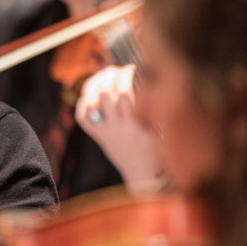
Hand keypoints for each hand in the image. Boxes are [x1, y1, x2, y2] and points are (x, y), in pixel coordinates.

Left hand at [76, 65, 163, 191]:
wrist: (147, 178)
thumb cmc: (161, 152)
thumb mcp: (163, 129)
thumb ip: (154, 107)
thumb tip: (147, 78)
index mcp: (138, 125)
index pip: (126, 92)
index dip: (127, 75)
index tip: (133, 67)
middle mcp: (120, 128)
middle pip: (107, 94)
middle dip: (111, 76)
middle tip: (118, 70)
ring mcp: (107, 133)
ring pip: (93, 102)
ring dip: (97, 84)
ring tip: (105, 76)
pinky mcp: (100, 138)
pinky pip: (83, 118)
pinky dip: (84, 103)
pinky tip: (91, 94)